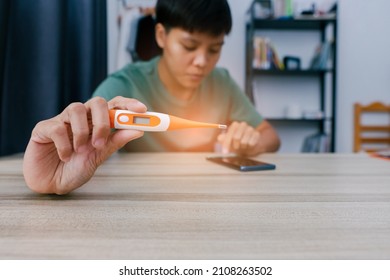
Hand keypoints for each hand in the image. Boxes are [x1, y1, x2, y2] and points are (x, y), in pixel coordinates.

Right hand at [23, 96, 146, 193]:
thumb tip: (138, 130)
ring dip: (82, 133)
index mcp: (96, 123)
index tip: (142, 110)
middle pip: (97, 102)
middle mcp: (81, 118)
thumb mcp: (99, 156)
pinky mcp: (43, 128)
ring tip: (80, 152)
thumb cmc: (75, 168)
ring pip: (77, 109)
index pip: (114, 105)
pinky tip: (64, 157)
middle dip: (102, 121)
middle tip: (100, 143)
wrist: (51, 184)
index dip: (128, 104)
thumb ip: (116, 142)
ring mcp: (62, 121)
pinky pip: (57, 128)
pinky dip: (64, 145)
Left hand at [217, 121, 260, 155]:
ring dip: (242, 147)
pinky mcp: (257, 134)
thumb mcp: (228, 141)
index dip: (226, 144)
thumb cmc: (236, 142)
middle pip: (236, 137)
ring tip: (243, 146)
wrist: (249, 144)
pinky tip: (249, 146)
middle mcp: (243, 124)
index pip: (229, 134)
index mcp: (235, 125)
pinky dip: (249, 147)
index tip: (225, 152)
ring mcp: (251, 128)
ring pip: (244, 141)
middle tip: (236, 148)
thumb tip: (219, 138)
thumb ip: (223, 139)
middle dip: (235, 146)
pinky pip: (251, 143)